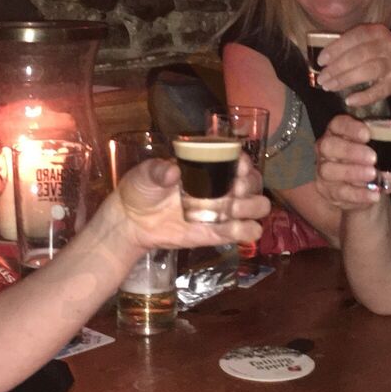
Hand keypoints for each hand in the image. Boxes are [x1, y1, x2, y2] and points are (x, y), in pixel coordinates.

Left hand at [115, 154, 269, 253]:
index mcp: (208, 165)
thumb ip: (158, 171)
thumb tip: (173, 171)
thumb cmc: (142, 189)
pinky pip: (247, 232)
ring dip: (251, 207)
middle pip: (254, 181)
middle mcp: (222, 185)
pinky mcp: (220, 232)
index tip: (238, 168)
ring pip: (258, 205)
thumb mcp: (146, 174)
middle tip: (233, 191)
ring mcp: (223, 209)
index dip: (244, 162)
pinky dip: (247, 231)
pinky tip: (234, 229)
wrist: (132, 221)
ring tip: (230, 210)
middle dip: (249, 185)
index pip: (238, 159)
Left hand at [316, 24, 390, 110]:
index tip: (321, 61)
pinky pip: (378, 90)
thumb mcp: (373, 44)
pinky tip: (349, 100)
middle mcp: (388, 45)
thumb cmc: (386, 57)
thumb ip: (353, 46)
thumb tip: (323, 59)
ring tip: (329, 87)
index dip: (335, 48)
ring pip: (366, 71)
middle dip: (336, 68)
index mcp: (378, 32)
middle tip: (322, 78)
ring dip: (344, 80)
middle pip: (357, 55)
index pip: (354, 36)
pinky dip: (362, 96)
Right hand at [316, 114, 390, 211]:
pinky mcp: (328, 191)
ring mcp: (324, 171)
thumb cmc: (375, 158)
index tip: (367, 134)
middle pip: (328, 146)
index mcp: (339, 132)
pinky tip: (373, 195)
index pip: (337, 124)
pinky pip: (339, 193)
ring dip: (351, 172)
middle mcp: (326, 149)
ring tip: (372, 175)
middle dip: (350, 151)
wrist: (367, 186)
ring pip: (329, 170)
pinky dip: (357, 195)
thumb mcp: (388, 147)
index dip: (350, 128)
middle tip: (373, 157)